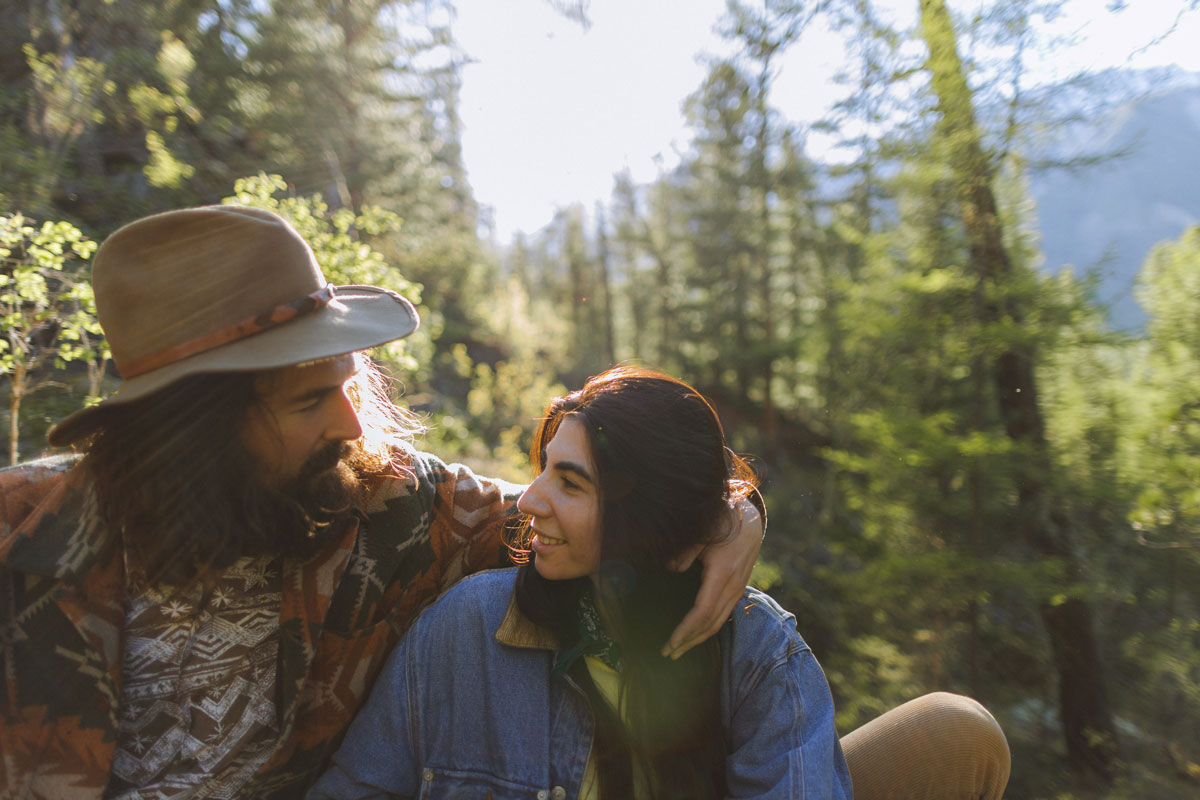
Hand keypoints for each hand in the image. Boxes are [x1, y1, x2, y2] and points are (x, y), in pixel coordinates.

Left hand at [662, 497, 763, 658]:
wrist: (750, 519)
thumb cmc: (722, 522)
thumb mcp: (701, 533)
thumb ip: (685, 552)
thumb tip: (671, 570)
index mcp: (722, 573)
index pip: (702, 612)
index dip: (685, 630)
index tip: (670, 643)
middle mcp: (733, 586)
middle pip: (710, 624)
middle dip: (689, 641)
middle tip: (668, 654)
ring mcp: (738, 589)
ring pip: (719, 622)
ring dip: (698, 638)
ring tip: (679, 650)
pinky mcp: (738, 589)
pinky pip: (724, 615)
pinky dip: (708, 628)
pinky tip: (696, 633)